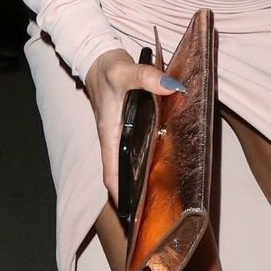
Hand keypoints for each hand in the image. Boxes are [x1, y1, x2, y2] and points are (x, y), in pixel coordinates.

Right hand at [83, 46, 184, 205]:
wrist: (98, 58)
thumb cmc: (109, 68)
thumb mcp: (127, 71)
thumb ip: (148, 78)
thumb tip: (172, 87)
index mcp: (109, 134)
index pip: (111, 173)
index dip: (120, 194)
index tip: (132, 213)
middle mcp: (113, 139)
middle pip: (121, 175)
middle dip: (133, 195)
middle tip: (153, 212)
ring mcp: (119, 135)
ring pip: (128, 164)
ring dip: (140, 180)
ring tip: (161, 197)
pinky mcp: (125, 128)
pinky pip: (135, 151)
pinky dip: (144, 162)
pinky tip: (162, 164)